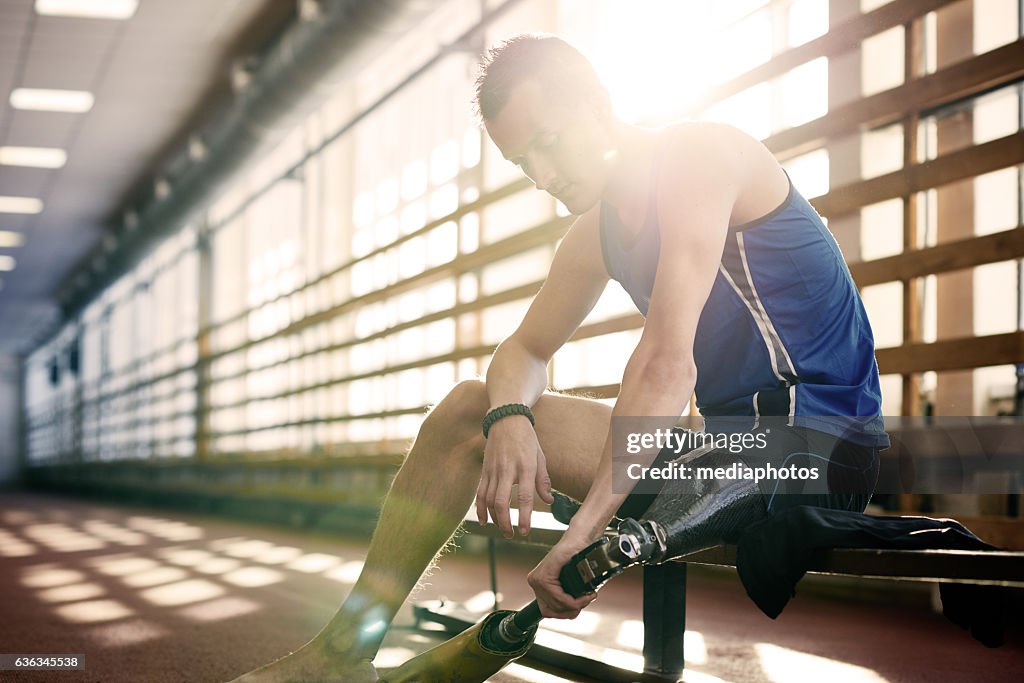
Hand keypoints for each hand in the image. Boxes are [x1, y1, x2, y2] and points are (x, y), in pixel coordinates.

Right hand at [476, 415, 552, 537]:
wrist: (506, 419)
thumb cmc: (527, 440)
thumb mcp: (540, 457)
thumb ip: (543, 481)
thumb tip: (549, 501)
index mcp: (526, 466)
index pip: (524, 496)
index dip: (524, 516)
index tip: (525, 532)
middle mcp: (508, 469)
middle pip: (501, 501)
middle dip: (505, 522)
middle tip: (511, 535)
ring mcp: (493, 470)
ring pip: (488, 500)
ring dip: (494, 518)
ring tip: (503, 530)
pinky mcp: (484, 470)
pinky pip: (480, 493)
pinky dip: (480, 509)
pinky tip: (485, 521)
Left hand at [528, 535, 597, 618]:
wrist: (580, 540)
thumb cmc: (577, 557)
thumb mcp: (569, 581)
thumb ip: (565, 597)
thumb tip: (571, 614)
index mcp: (538, 583)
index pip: (548, 611)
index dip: (567, 613)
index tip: (581, 608)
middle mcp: (534, 582)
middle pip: (552, 611)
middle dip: (572, 611)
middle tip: (586, 601)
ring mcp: (537, 579)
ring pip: (557, 606)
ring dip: (577, 605)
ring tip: (588, 597)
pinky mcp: (544, 576)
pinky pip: (559, 598)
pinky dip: (574, 601)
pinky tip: (585, 596)